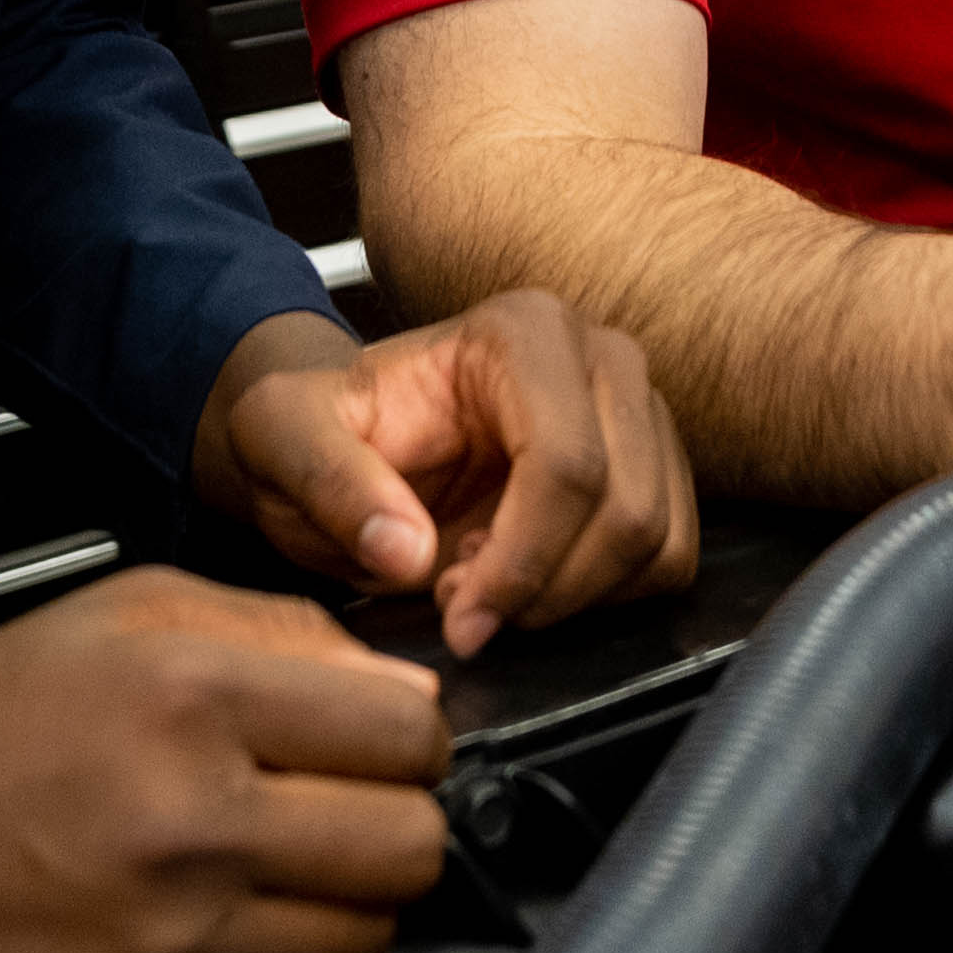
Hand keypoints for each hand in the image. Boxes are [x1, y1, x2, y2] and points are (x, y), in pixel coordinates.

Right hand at [0, 569, 448, 952]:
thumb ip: (275, 631)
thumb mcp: (116, 619)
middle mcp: (188, 825)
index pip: (410, 732)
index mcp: (187, 697)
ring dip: (336, 906)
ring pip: (365, 939)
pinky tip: (196, 931)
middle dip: (392, 823)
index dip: (406, 735)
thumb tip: (402, 691)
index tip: (372, 743)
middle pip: (413, 846)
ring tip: (262, 873)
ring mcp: (169, 946)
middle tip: (334, 813)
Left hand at [189, 295, 700, 657]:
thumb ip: (332, 484)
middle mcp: (599, 356)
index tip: (462, 620)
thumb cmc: (321, 429)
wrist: (346, 435)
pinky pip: (667, 559)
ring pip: (656, 540)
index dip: (521, 563)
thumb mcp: (284, 442)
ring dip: (570, 596)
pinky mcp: (654, 465)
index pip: (566, 464)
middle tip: (462, 608)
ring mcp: (637, 409)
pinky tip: (524, 578)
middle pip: (626, 508)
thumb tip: (406, 549)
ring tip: (482, 584)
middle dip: (543, 588)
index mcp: (521, 332)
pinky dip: (600, 595)